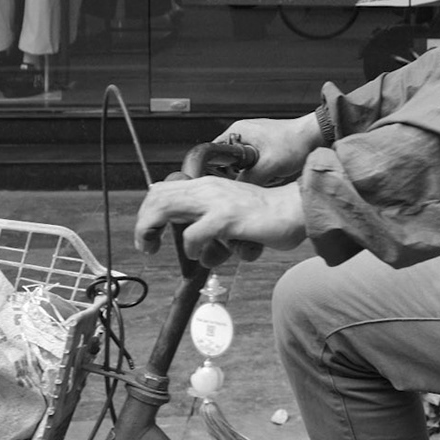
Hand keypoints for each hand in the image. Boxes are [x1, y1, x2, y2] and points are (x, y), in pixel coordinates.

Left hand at [134, 175, 305, 266]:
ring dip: (152, 231)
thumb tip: (191, 235)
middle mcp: (208, 188)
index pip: (162, 189)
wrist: (295, 209)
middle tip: (147, 246)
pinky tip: (199, 254)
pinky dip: (190, 248)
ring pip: (165, 208)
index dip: (148, 210)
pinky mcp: (226, 218)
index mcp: (208, 185)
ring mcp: (216, 201)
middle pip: (157, 197)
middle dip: (143, 223)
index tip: (150, 232)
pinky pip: (192, 235)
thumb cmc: (267, 215)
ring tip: (154, 249)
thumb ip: (210, 215)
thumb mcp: (232, 208)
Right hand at [220, 115, 324, 183]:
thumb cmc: (296, 142)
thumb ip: (248, 179)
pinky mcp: (265, 146)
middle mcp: (243, 133)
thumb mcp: (269, 165)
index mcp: (238, 131)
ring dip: (256, 173)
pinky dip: (265, 170)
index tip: (228, 180)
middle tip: (257, 176)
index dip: (219, 169)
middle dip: (242, 173)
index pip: (215, 153)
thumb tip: (235, 192)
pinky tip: (276, 172)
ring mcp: (255, 139)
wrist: (317, 135)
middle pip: (230, 161)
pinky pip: (257, 163)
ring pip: (245, 165)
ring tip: (270, 173)